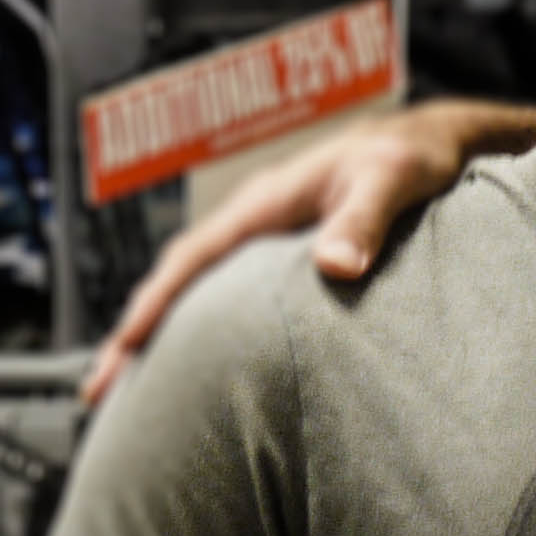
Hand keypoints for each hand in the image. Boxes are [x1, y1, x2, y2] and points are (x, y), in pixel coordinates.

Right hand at [84, 101, 535, 405]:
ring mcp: (267, 238)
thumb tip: (334, 267)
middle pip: (179, 281)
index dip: (156, 304)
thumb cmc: (413, 156)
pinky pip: (229, 296)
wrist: (436, 140)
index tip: (124, 349)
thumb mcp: (392, 180)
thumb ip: (364, 220)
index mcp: (264, 203)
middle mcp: (255, 219)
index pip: (192, 258)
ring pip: (199, 291)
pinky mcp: (287, 256)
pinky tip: (201, 366)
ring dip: (164, 337)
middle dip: (136, 335)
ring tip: (131, 395)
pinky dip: (202, 330)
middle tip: (98, 395)